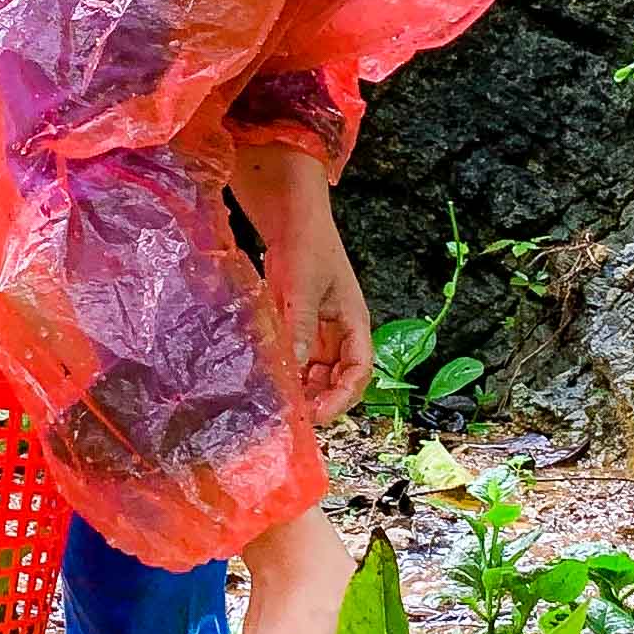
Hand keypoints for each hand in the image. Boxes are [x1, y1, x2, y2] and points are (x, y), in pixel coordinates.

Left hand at [235, 143, 373, 420]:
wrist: (290, 217)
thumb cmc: (307, 243)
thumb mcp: (303, 286)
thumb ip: (299, 326)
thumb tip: (294, 366)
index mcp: (354, 322)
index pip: (360, 370)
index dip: (344, 397)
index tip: (321, 413)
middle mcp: (340, 332)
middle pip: (339, 378)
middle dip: (323, 399)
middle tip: (297, 416)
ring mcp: (319, 330)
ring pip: (318, 373)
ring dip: (304, 390)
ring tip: (283, 403)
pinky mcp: (299, 327)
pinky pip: (298, 359)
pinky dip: (289, 373)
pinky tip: (273, 382)